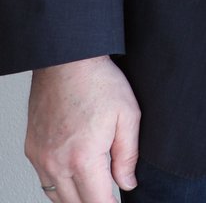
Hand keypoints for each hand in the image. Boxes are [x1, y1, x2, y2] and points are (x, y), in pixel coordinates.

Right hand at [26, 56, 140, 202]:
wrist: (67, 62)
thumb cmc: (98, 83)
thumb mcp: (128, 117)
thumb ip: (128, 156)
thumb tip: (127, 183)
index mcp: (83, 157)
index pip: (97, 201)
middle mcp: (56, 162)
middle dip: (95, 202)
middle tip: (110, 196)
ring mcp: (40, 157)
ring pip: (56, 195)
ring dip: (76, 197)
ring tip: (95, 189)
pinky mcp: (32, 149)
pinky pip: (44, 179)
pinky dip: (59, 184)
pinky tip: (74, 177)